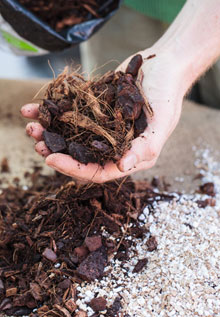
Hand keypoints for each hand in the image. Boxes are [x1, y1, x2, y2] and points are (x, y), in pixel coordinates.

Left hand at [21, 49, 184, 182]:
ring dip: (50, 133)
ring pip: (71, 136)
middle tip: (37, 142)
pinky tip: (34, 108)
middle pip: (81, 156)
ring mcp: (101, 127)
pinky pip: (70, 114)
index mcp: (130, 156)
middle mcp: (113, 145)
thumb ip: (145, 147)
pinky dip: (52, 111)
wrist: (163, 65)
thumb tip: (122, 166)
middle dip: (57, 151)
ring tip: (32, 126)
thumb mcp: (162, 122)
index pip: (99, 171)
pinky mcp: (93, 110)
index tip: (51, 158)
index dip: (75, 168)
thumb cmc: (167, 95)